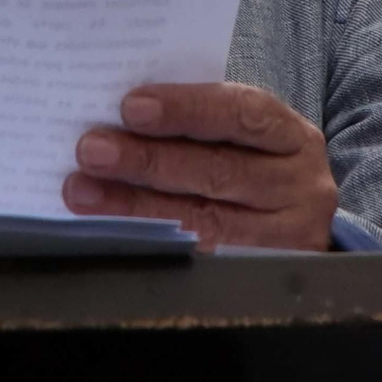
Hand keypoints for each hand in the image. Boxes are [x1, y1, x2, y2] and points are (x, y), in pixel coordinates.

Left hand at [64, 81, 338, 250]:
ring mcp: (288, 237)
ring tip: (83, 192)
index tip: (130, 106)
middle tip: (91, 150)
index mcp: (291, 135)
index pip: (240, 113)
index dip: (186, 109)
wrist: (298, 222)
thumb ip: (197, 123)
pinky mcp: (267, 276)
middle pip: (218, 172)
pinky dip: (154, 243)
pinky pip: (203, 260)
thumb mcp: (244, 136)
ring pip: (206, 221)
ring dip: (137, 206)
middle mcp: (298, 186)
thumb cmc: (253, 162)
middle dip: (148, 160)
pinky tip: (114, 231)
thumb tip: (119, 116)